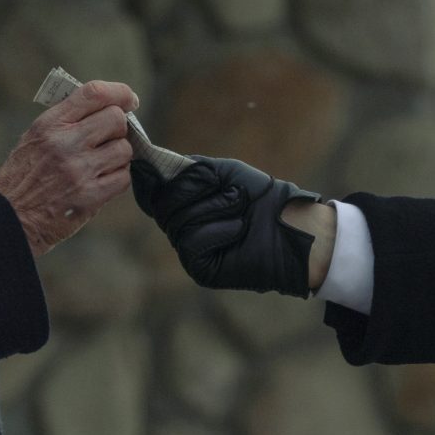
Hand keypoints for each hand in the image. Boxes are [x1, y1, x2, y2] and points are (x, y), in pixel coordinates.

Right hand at [0, 81, 139, 255]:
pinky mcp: (91, 196)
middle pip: (116, 119)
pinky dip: (117, 178)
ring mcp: (79, 170)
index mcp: (49, 125)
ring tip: (101, 164)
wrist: (9, 220)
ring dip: (118, 156)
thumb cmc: (21, 178)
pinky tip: (101, 181)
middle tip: (109, 139)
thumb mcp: (33, 139)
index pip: (93, 93)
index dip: (119, 92)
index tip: (128, 100)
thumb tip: (105, 107)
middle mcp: (65, 143)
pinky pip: (123, 177)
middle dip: (118, 128)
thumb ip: (64, 121)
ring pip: (124, 149)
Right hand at [131, 155, 324, 296]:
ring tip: (241, 208)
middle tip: (230, 190)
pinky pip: (193, 243)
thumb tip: (144, 166)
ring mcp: (190, 251)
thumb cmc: (259, 197)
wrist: (290, 225)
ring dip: (215, 208)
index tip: (148, 164)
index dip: (150, 181)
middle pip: (163, 206)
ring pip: (179, 224)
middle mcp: (182, 230)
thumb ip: (186, 169)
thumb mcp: (221, 172)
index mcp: (184, 206)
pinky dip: (219, 230)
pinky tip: (239, 229)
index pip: (152, 195)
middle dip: (195, 190)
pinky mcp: (200, 270)